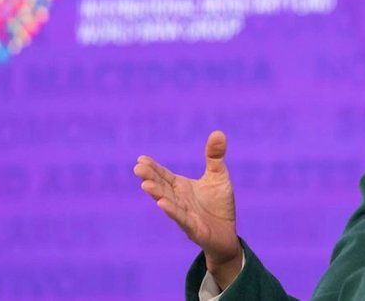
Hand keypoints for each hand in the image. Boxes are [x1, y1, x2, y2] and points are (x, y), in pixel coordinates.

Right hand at [134, 130, 242, 288]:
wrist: (227, 233)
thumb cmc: (219, 204)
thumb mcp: (218, 176)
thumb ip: (215, 156)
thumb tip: (218, 132)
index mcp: (180, 187)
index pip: (164, 175)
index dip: (153, 168)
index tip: (141, 159)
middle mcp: (178, 200)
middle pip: (162, 187)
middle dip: (150, 178)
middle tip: (137, 168)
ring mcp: (183, 215)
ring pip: (168, 202)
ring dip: (157, 194)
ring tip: (146, 184)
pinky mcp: (193, 228)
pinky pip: (181, 218)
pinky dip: (172, 211)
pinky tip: (162, 203)